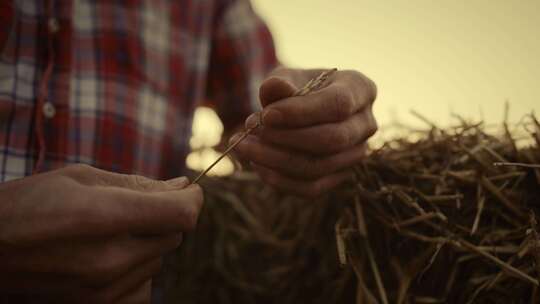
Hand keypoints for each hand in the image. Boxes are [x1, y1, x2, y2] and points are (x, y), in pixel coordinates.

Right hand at [0, 164, 202, 302]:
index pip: (181, 214)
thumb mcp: (80, 178)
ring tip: (111, 231)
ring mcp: (103, 288)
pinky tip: (111, 256)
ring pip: (159, 260)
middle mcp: (108, 259)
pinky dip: (138, 269)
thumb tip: (181, 185)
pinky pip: (144, 286)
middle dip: (165, 215)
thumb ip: (137, 184)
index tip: (188, 189)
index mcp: (103, 216)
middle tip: (135, 206)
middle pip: (174, 235)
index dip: (192, 198)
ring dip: (149, 242)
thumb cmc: (28, 204)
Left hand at [232, 67, 376, 197]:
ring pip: (319, 167)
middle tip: (250, 130)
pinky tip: (257, 164)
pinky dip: (280, 180)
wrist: (300, 109)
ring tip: (245, 145)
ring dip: (275, 160)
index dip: (301, 112)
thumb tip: (275, 89)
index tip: (266, 115)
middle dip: (285, 138)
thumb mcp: (287, 77)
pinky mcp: (340, 177)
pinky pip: (311, 188)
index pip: (338, 104)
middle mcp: (367, 124)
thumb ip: (281, 81)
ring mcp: (356, 154)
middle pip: (332, 139)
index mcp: (361, 89)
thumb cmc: (297, 87)